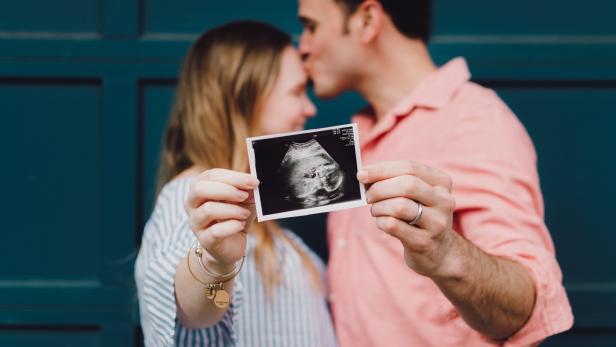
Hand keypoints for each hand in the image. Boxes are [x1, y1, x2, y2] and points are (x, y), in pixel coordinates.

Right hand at [184, 169, 258, 271]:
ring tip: (245, 214)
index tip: (252, 181)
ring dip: (232, 210)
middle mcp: (192, 204)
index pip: (211, 175)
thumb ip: (247, 190)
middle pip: (200, 189)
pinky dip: (232, 226)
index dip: (233, 177)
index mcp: (199, 188)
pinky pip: (215, 231)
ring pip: (208, 210)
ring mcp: (195, 223)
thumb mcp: (243, 200)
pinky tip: (240, 225)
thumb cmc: (234, 216)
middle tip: (244, 196)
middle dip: (227, 190)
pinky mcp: (204, 240)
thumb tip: (253, 182)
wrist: (230, 245)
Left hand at [358, 160, 457, 277]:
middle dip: (380, 189)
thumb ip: (396, 180)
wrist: (439, 251)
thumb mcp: (417, 195)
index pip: (409, 167)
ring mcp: (436, 222)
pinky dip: (380, 222)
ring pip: (400, 206)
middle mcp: (443, 200)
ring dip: (379, 207)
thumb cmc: (420, 216)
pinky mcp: (424, 241)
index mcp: (441, 182)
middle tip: (368, 196)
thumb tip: (365, 174)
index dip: (381, 169)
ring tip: (376, 210)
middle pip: (407, 185)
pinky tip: (382, 222)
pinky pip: (393, 225)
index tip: (361, 174)